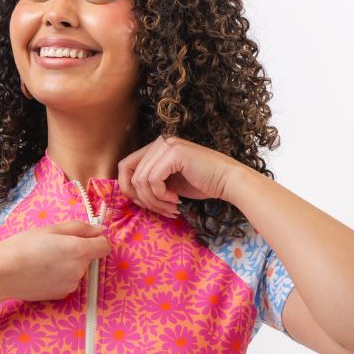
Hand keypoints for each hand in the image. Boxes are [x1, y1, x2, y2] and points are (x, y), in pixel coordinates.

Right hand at [0, 220, 110, 302]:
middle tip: (52, 247)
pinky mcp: (62, 295)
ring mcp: (71, 285)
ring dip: (68, 265)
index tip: (84, 237)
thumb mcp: (50, 229)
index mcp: (79, 250)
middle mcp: (80, 270)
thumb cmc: (23, 246)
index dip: (97, 240)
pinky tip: (42, 273)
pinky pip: (68, 282)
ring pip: (77, 270)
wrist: (2, 275)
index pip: (105, 246)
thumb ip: (79, 228)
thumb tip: (100, 229)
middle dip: (76, 251)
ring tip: (44, 261)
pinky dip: (60, 277)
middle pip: (88, 258)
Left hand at [116, 135, 239, 218]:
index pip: (125, 167)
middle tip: (162, 210)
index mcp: (155, 148)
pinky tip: (177, 200)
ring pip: (140, 180)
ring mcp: (166, 145)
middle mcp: (158, 142)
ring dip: (154, 201)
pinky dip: (162, 196)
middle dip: (143, 200)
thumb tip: (128, 194)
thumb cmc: (201, 184)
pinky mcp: (174, 153)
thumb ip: (149, 183)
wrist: (228, 181)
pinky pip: (153, 181)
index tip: (147, 205)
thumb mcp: (168, 183)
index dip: (129, 190)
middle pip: (130, 175)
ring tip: (171, 208)